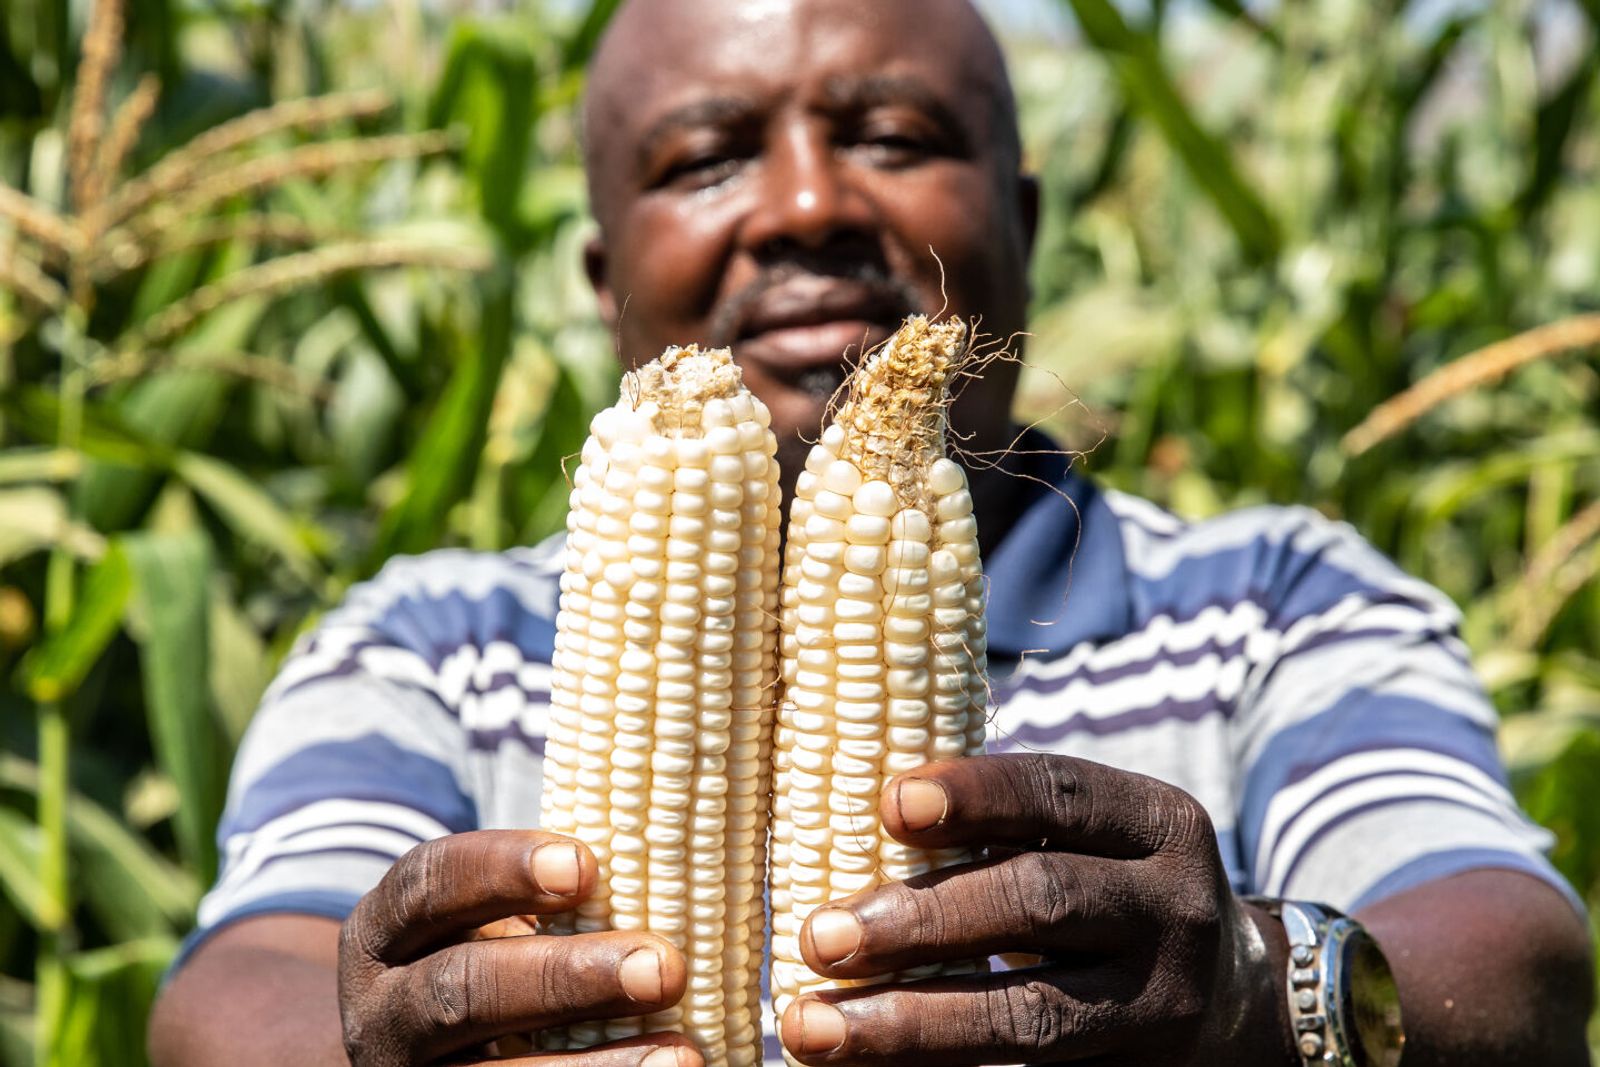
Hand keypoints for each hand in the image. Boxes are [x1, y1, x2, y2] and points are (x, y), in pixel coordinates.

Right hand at [338, 829, 701, 1066]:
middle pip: (463, 991)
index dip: (504, 870)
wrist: (411, 1058)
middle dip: (565, 979)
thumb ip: (549, 899)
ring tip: (682, 1054)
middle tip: (664, 968)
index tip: (589, 866)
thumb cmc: (482, 961)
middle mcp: (383, 1011)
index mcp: (386, 931)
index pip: (430, 884)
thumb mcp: (480, 922)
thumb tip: (679, 858)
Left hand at [779, 754, 1293, 1065]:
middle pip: (1042, 903)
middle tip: (821, 936)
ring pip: (1029, 1016)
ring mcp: (1159, 1006)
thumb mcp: (1092, 839)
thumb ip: (1004, 829)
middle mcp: (1173, 911)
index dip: (975, 794)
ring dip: (910, 1022)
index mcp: (1157, 825)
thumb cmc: (1109, 889)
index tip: (887, 802)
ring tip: (814, 1025)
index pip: (1061, 793)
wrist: (1232, 1001)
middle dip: (923, 918)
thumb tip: (846, 822)